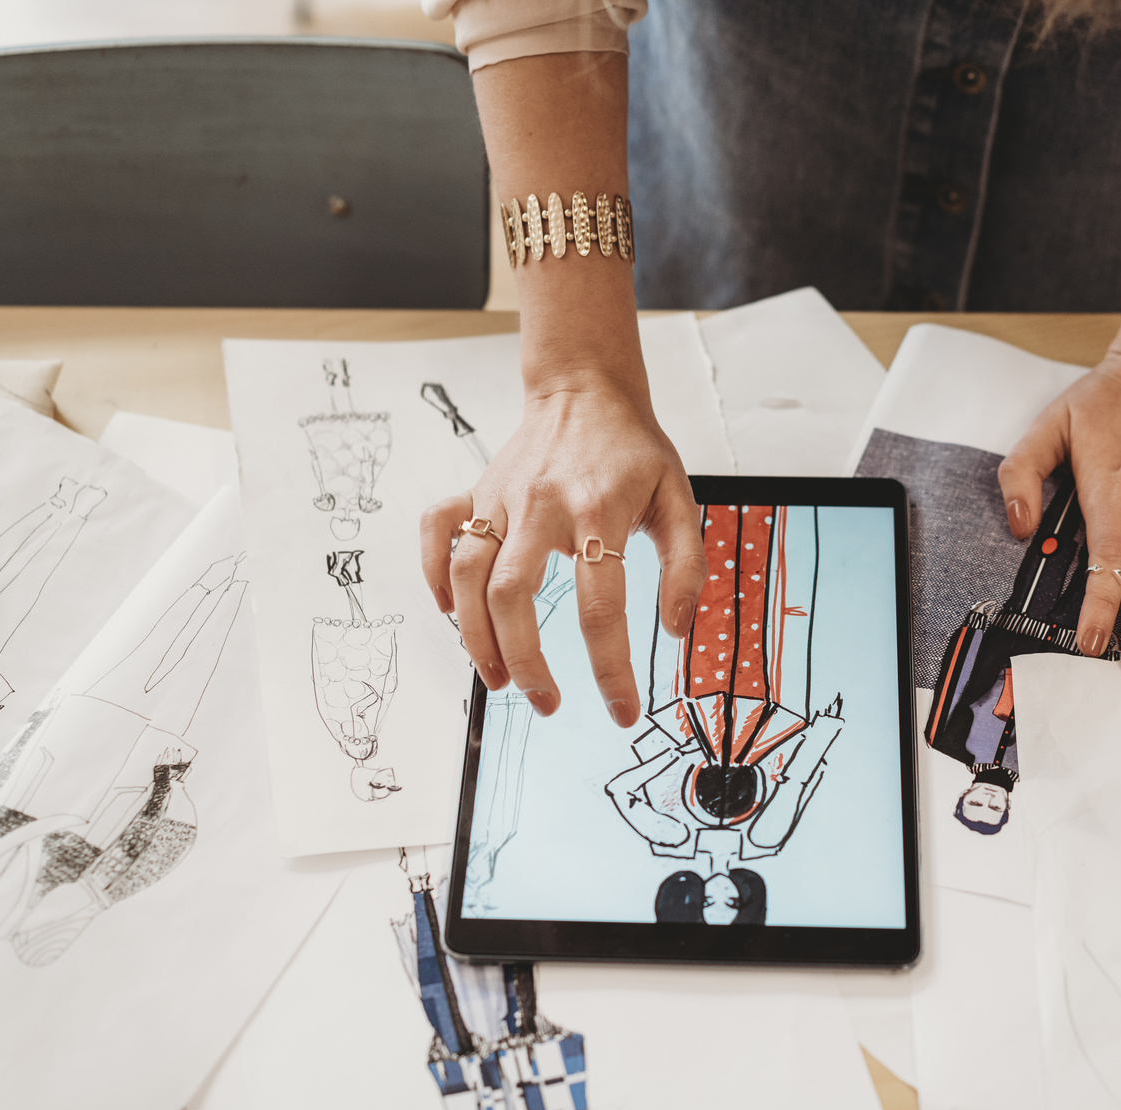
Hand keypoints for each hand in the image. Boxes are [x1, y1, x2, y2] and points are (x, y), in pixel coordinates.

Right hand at [421, 379, 706, 725]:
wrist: (586, 388)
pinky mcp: (475, 491)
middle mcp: (541, 506)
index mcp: (598, 511)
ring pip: (468, 575)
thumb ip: (687, 566)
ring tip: (498, 679)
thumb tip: (676, 629)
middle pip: (513, 595)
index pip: (601, 607)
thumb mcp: (679, 500)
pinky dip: (433, 575)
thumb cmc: (633, 450)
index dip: (611, 669)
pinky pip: (438, 534)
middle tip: (545, 702)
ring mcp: (500, 498)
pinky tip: (450, 614)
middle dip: (525, 661)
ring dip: (475, 636)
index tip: (621, 711)